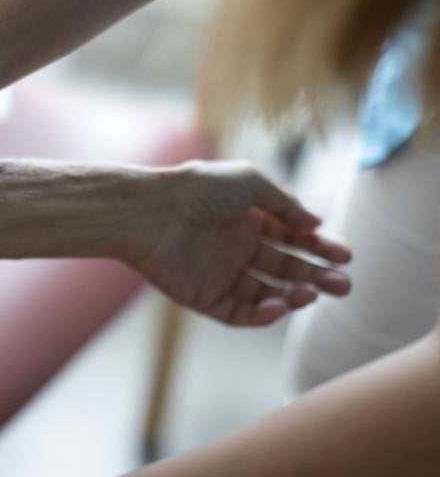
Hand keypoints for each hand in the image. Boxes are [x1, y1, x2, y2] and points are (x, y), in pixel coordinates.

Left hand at [131, 161, 351, 326]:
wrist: (151, 213)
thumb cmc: (198, 190)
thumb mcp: (250, 182)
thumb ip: (286, 204)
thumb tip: (316, 224)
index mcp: (248, 220)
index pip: (293, 239)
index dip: (320, 248)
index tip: (344, 255)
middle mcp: (236, 248)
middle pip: (286, 269)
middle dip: (317, 277)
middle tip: (343, 285)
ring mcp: (220, 275)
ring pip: (267, 294)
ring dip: (294, 296)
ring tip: (311, 293)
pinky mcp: (203, 298)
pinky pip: (238, 313)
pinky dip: (260, 314)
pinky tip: (278, 305)